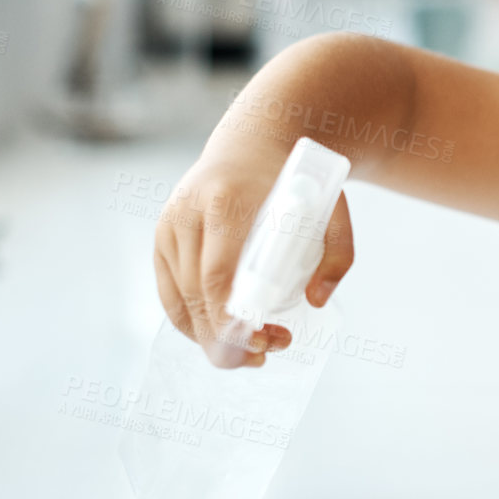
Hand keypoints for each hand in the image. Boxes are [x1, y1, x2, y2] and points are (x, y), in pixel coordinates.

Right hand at [152, 138, 353, 368]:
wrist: (253, 143)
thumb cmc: (295, 182)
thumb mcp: (332, 208)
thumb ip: (337, 253)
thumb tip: (316, 301)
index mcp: (227, 202)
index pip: (217, 275)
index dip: (230, 319)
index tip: (258, 344)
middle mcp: (188, 213)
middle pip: (196, 294)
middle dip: (226, 338)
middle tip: (264, 356)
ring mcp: (169, 225)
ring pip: (179, 300)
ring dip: (211, 337)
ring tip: (253, 352)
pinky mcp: (161, 237)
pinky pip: (170, 294)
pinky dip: (192, 323)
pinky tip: (221, 336)